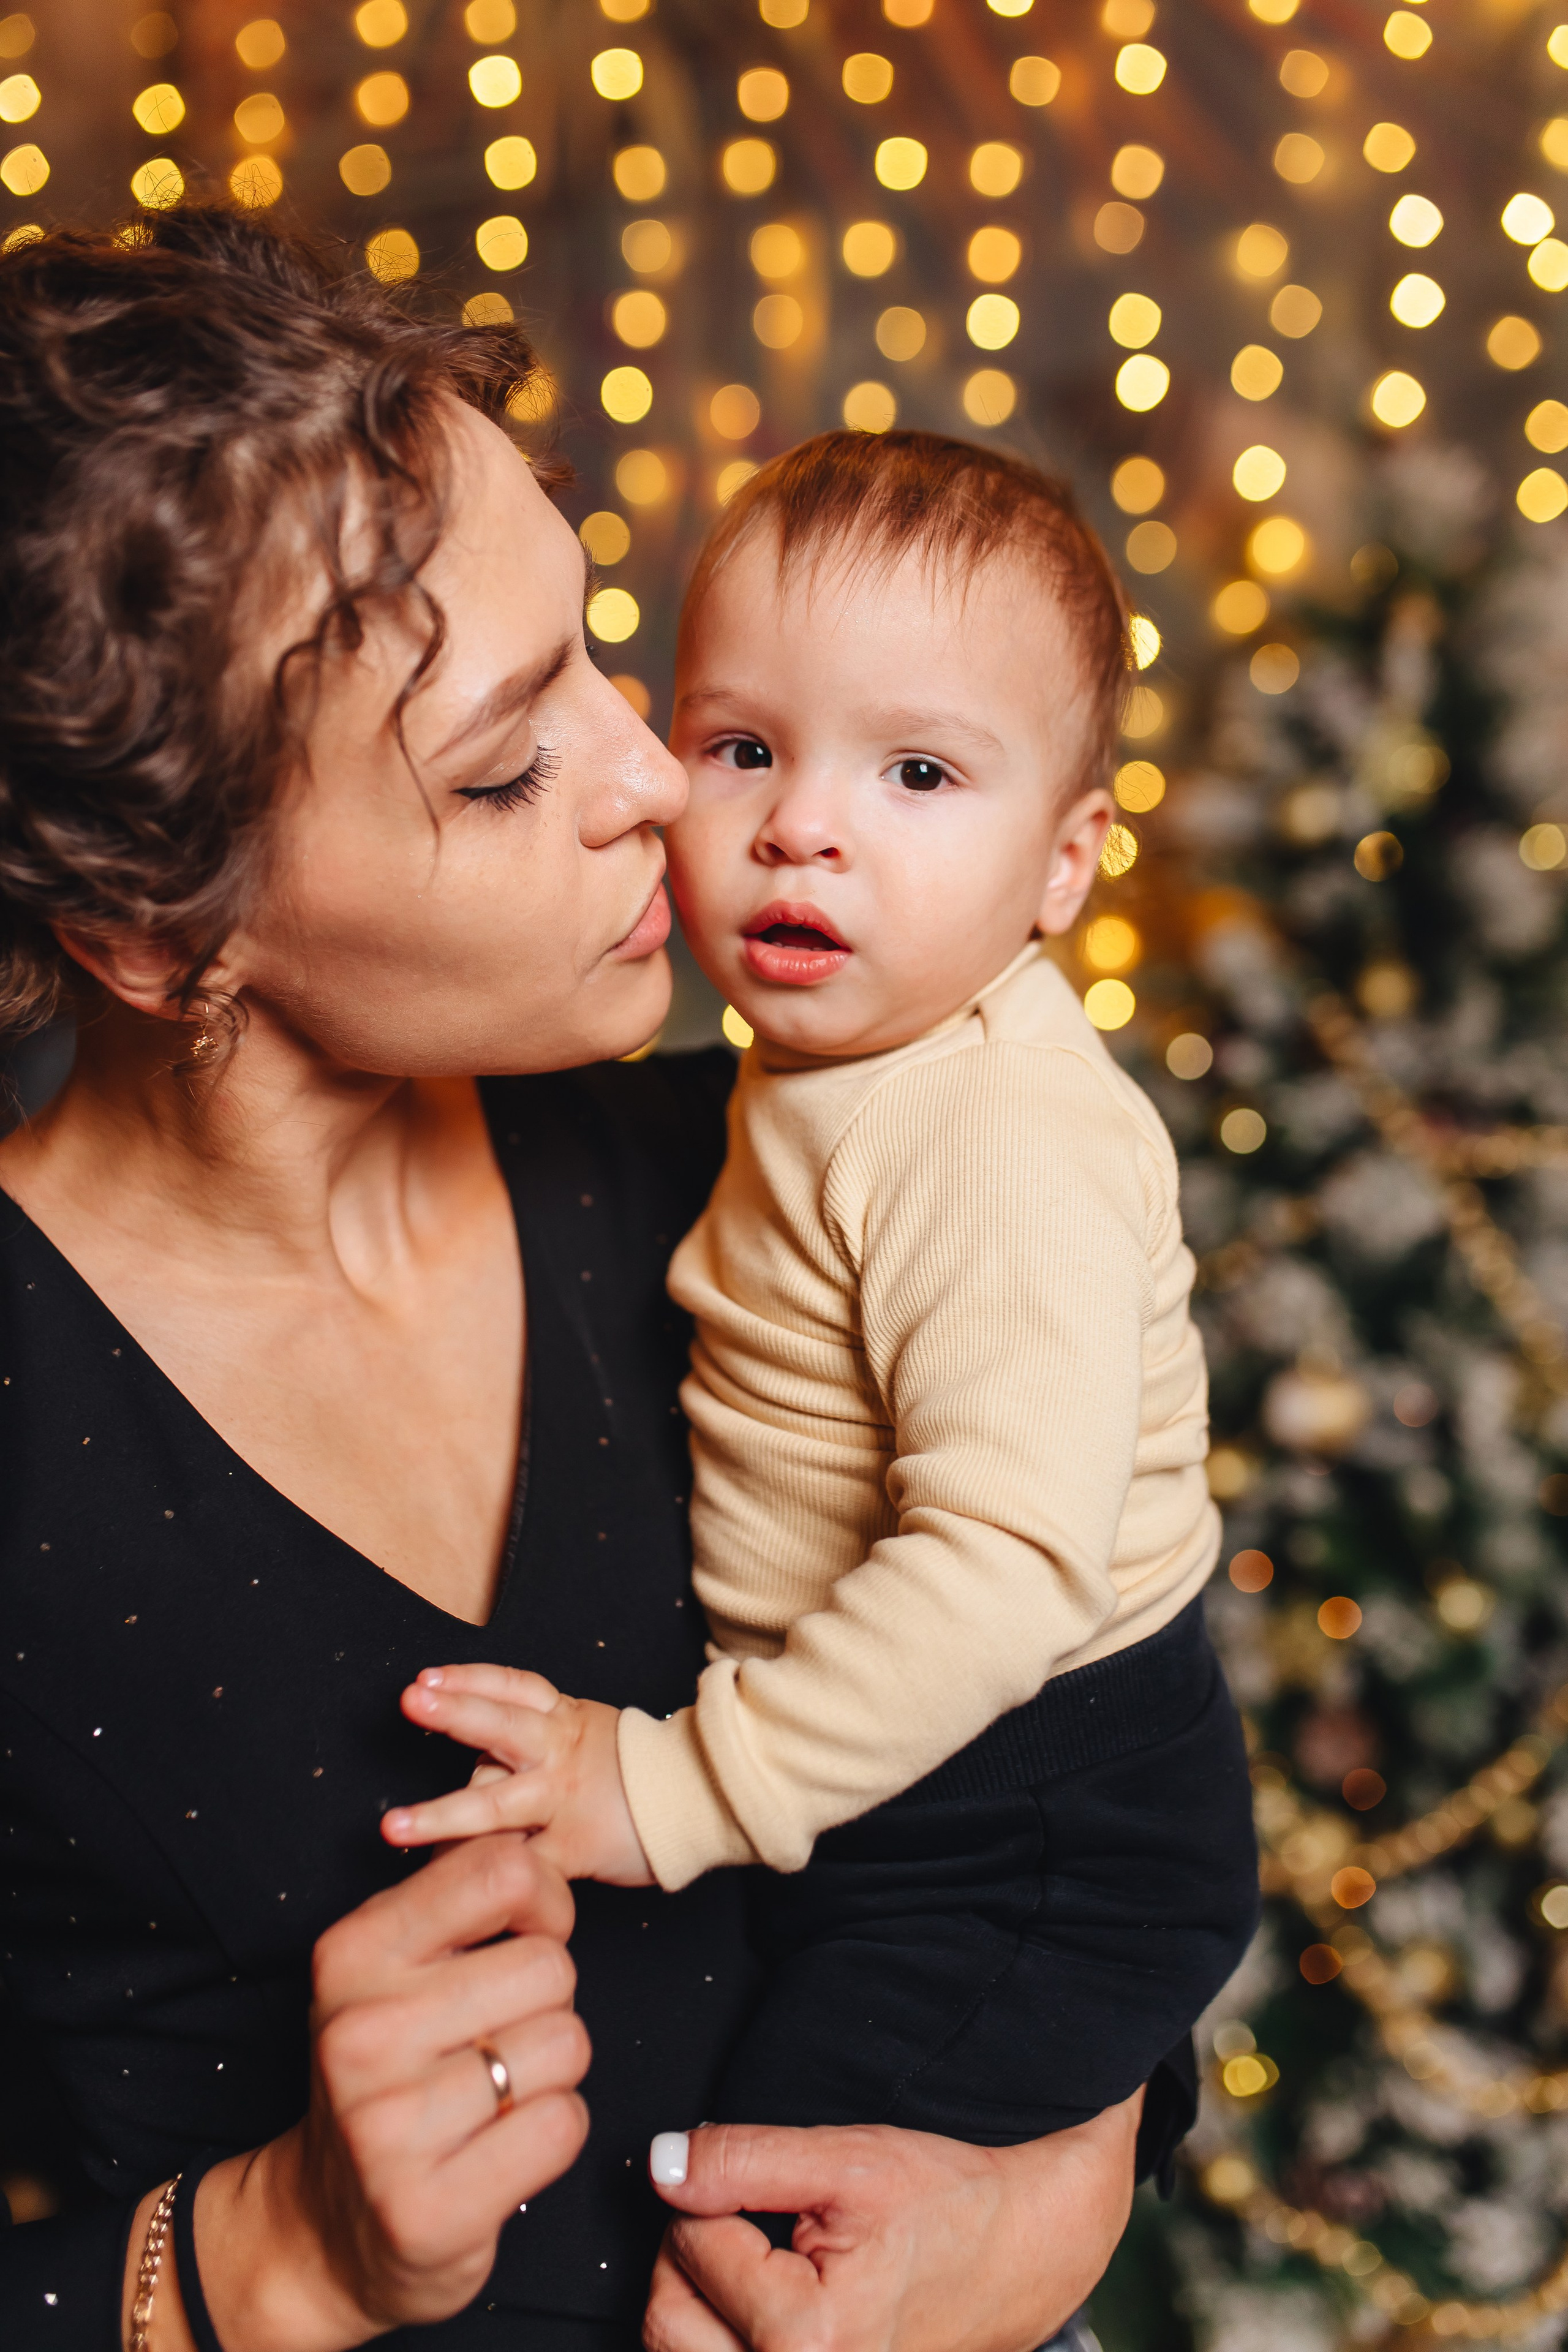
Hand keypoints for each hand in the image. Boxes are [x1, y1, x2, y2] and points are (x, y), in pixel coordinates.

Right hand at [125, 1834, 590, 2351]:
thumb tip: (529, 1835)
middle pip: (551, 1966)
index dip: (543, 1904)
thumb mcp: (391, 1971)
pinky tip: (497, 2147)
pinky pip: (564, 2124)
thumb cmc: (385, 2077)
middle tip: (493, 2040)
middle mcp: (361, 2030)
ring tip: (493, 2095)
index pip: (502, 1870)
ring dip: (551, 2072)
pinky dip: (551, 2133)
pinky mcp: (428, 2208)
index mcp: (352, 1952)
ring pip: (566, 2044)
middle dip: (545, 2002)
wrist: (322, 2229)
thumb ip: (455, 1899)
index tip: (524, 1938)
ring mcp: (388, 2125)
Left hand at [383, 1662, 654, 1886]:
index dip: (470, 1679)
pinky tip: (445, 1886)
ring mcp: (564, 1801)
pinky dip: (486, 1873)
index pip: (513, 1689)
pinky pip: (523, 1863)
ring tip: (394, 1827)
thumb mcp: (589, 1733)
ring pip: (499, 1804)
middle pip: (502, 1726)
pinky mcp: (574, 1848)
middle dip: (456, 1712)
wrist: (703, 1795)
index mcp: (564, 1720)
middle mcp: (560, 1752)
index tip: (427, 1677)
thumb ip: (538, 1740)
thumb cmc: (636, 1768)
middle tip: (411, 1701)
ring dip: (442, 1816)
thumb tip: (477, 1758)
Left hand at [641, 2093, 1141, 2351]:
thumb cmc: (948, 2205)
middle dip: (693, 2254)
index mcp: (808, 2339)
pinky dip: (722, 2335)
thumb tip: (661, 2164)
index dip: (717, 2197)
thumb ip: (743, 2159)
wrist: (1024, 2253)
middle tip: (752, 2223)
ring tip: (757, 2266)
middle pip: (667, 2318)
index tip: (772, 2190)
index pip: (690, 2246)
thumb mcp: (847, 2158)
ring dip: (699, 2300)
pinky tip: (759, 2309)